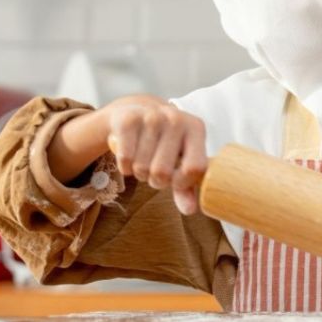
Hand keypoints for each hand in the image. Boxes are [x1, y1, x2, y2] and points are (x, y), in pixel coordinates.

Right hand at [101, 95, 208, 214]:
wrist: (138, 111)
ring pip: (142, 168)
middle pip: (163, 173)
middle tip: (155, 169)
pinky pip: (125, 160)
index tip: (176, 180)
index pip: (195, 169)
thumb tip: (190, 210)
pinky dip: (125, 167)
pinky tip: (129, 155)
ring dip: (140, 173)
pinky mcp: (127, 120)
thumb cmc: (165, 142)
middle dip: (156, 180)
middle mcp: (176, 119)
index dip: (182, 183)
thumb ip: (186, 187)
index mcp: (196, 128)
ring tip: (143, 160)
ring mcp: (152, 117)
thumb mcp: (180, 160)